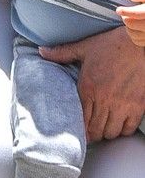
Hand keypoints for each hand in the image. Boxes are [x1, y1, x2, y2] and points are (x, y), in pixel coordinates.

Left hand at [42, 26, 144, 141]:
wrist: (138, 43)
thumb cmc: (112, 45)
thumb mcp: (84, 47)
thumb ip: (62, 53)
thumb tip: (41, 51)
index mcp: (88, 87)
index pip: (81, 120)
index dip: (80, 130)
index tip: (79, 132)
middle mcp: (104, 100)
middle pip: (96, 131)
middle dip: (92, 134)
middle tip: (90, 132)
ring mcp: (122, 105)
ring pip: (111, 132)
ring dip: (106, 132)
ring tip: (104, 126)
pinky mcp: (138, 106)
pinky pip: (128, 129)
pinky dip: (123, 130)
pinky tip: (119, 123)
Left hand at [116, 0, 144, 47]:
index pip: (135, 13)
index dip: (124, 11)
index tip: (119, 10)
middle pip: (132, 24)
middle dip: (126, 19)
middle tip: (125, 15)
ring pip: (133, 34)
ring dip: (128, 28)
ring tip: (130, 21)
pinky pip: (137, 41)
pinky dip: (133, 36)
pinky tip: (135, 29)